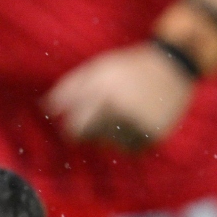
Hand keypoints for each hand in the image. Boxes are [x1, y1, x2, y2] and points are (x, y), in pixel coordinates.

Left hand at [45, 42, 194, 149]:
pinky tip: (133, 124)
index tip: (71, 132)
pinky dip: (128, 142)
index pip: (76, 126)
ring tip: (120, 117)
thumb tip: (45, 108)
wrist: (171, 66)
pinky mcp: (155, 133)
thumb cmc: (125, 67)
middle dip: (88, 135)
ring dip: (109, 137)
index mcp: (101, 91)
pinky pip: (131, 150)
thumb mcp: (95, 70)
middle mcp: (119, 108)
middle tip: (96, 125)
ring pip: (111, 145)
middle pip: (92, 138)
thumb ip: (68, 89)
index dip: (70, 132)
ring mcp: (138, 122)